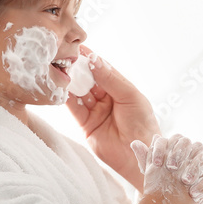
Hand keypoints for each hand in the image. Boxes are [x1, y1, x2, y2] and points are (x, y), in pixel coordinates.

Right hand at [66, 45, 158, 191]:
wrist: (140, 156)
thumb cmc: (143, 124)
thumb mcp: (130, 97)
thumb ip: (111, 79)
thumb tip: (95, 60)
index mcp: (120, 89)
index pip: (103, 70)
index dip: (91, 59)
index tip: (78, 48)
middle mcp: (107, 98)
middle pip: (88, 80)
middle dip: (77, 69)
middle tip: (64, 58)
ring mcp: (95, 111)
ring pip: (79, 92)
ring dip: (70, 82)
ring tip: (60, 70)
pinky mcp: (86, 124)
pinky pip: (73, 108)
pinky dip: (66, 98)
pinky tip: (60, 88)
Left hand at [130, 134, 202, 203]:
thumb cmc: (157, 184)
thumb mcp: (149, 172)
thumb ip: (144, 157)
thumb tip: (135, 143)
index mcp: (176, 147)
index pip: (174, 139)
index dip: (163, 149)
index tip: (156, 164)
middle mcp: (190, 153)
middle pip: (191, 144)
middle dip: (180, 154)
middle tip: (171, 168)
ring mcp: (200, 165)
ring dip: (194, 169)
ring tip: (185, 181)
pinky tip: (193, 193)